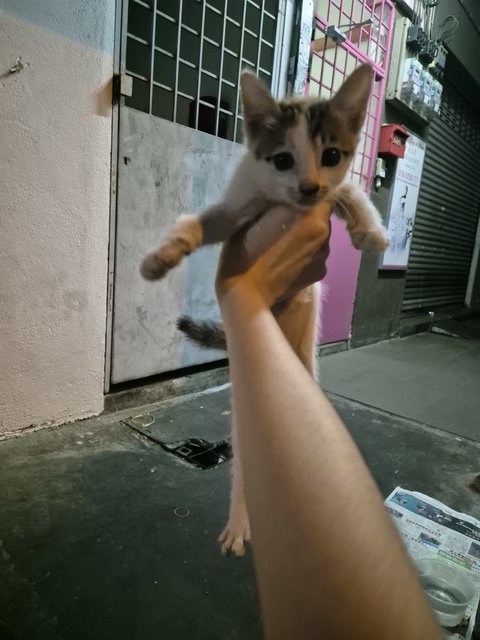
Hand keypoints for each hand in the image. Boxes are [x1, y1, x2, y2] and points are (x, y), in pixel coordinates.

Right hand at [215, 202, 330, 308]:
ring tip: (284, 245)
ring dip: (307, 238)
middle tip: (284, 224)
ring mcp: (324, 256)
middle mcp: (325, 234)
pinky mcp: (320, 274)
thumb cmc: (246, 249)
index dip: (305, 199)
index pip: (319, 197)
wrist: (246, 292)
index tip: (290, 203)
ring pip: (319, 238)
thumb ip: (280, 202)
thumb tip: (290, 196)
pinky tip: (288, 262)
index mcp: (312, 216)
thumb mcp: (257, 214)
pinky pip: (316, 256)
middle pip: (321, 218)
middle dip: (306, 218)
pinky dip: (306, 256)